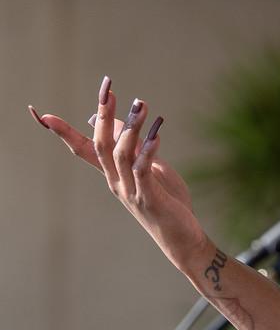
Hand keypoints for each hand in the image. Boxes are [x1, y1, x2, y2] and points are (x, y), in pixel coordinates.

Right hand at [29, 76, 210, 270]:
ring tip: (141, 105)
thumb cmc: (169, 204)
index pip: (84, 150)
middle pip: (101, 145)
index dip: (67, 133)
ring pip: (121, 154)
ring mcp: (131, 191)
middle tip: (108, 90)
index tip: (45, 115)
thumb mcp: (154, 170)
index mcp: (114, 175)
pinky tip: (156, 136)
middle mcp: (116, 182)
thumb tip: (123, 121)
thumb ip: (138, 148)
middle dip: (103, 116)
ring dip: (131, 127)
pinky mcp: (149, 198)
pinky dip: (148, 152)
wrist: (182, 240)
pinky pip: (143, 171)